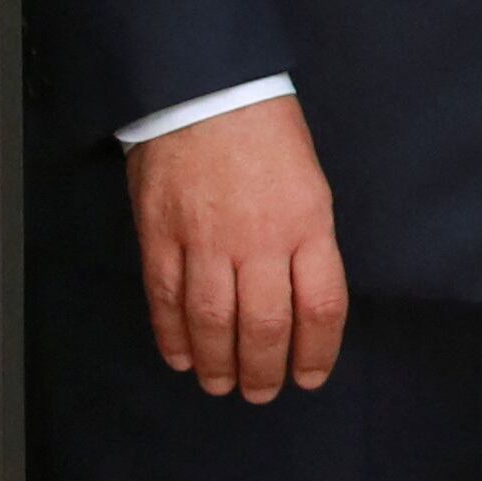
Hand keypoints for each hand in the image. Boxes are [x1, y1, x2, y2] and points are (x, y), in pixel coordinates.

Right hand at [126, 95, 348, 401]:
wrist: (207, 88)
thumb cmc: (267, 130)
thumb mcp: (310, 180)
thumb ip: (306, 238)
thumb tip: (300, 296)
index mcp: (307, 221)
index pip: (321, 306)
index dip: (317, 351)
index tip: (310, 377)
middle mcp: (259, 238)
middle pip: (264, 325)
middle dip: (264, 370)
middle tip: (261, 392)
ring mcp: (205, 239)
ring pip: (212, 322)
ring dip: (218, 363)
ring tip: (222, 385)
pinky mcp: (161, 235)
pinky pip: (166, 299)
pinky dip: (172, 336)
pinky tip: (182, 357)